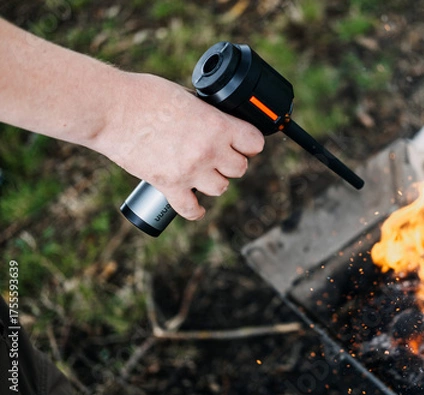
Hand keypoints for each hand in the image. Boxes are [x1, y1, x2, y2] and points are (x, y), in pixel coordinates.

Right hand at [91, 72, 263, 219]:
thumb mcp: (186, 97)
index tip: (243, 144)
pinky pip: (191, 210)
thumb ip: (206, 114)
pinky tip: (196, 206)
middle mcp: (208, 150)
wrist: (109, 109)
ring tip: (203, 174)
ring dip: (214, 182)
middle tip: (220, 157)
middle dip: (231, 163)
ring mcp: (189, 170)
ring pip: (221, 189)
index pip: (254, 143)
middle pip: (240, 169)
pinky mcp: (168, 185)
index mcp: (217, 124)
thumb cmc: (143, 95)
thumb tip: (217, 121)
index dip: (249, 143)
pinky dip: (195, 210)